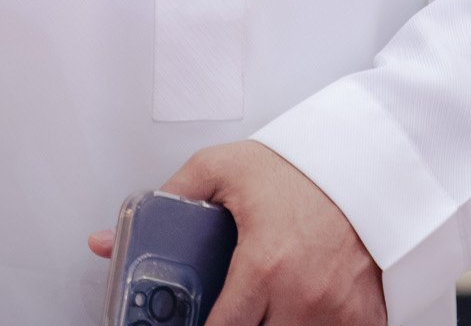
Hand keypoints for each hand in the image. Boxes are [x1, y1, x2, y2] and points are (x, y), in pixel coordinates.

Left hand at [89, 141, 385, 325]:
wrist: (365, 160)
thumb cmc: (297, 167)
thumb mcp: (223, 169)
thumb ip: (167, 203)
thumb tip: (105, 243)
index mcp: (263, 266)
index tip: (193, 322)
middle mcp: (301, 298)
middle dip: (242, 323)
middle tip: (236, 306)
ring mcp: (336, 313)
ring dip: (275, 323)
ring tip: (266, 302)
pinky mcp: (365, 318)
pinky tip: (303, 310)